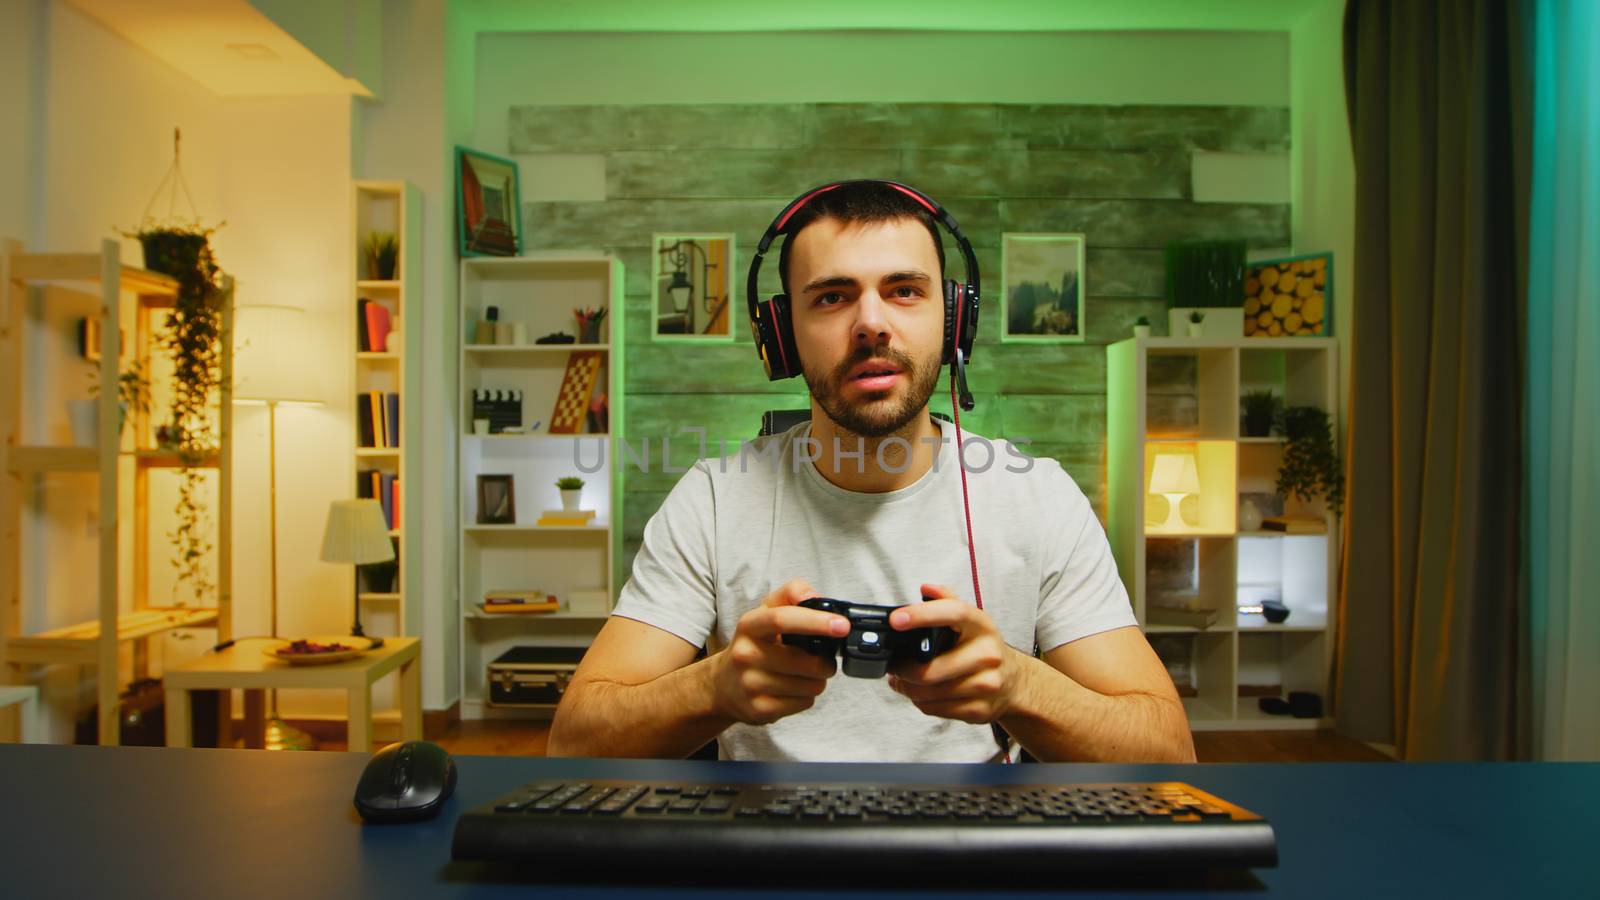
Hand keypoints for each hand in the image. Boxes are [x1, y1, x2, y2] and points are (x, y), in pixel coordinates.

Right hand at [710, 578, 845, 725]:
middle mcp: (745, 654)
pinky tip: (794, 690)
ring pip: (810, 685)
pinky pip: (804, 703)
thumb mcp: (765, 613)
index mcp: (749, 625)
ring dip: (818, 680)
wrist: (722, 685)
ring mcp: (751, 684)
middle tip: (823, 660)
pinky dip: (807, 696)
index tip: (841, 626)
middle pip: (806, 661)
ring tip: (805, 675)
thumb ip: (790, 594)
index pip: (782, 619)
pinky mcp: (759, 709)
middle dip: (826, 662)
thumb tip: (814, 596)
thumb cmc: (753, 645)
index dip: (816, 621)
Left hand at [886, 583, 1023, 724]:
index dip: (922, 615)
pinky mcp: (980, 710)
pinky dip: (920, 702)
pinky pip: (935, 709)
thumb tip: (927, 589)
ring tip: (902, 679)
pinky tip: (920, 693)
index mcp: (982, 626)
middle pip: (929, 669)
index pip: (953, 613)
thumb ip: (947, 601)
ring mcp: (985, 684)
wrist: (1015, 682)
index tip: (896, 619)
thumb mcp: (972, 621)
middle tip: (893, 665)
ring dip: (907, 688)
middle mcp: (988, 655)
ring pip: (928, 693)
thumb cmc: (983, 647)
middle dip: (902, 669)